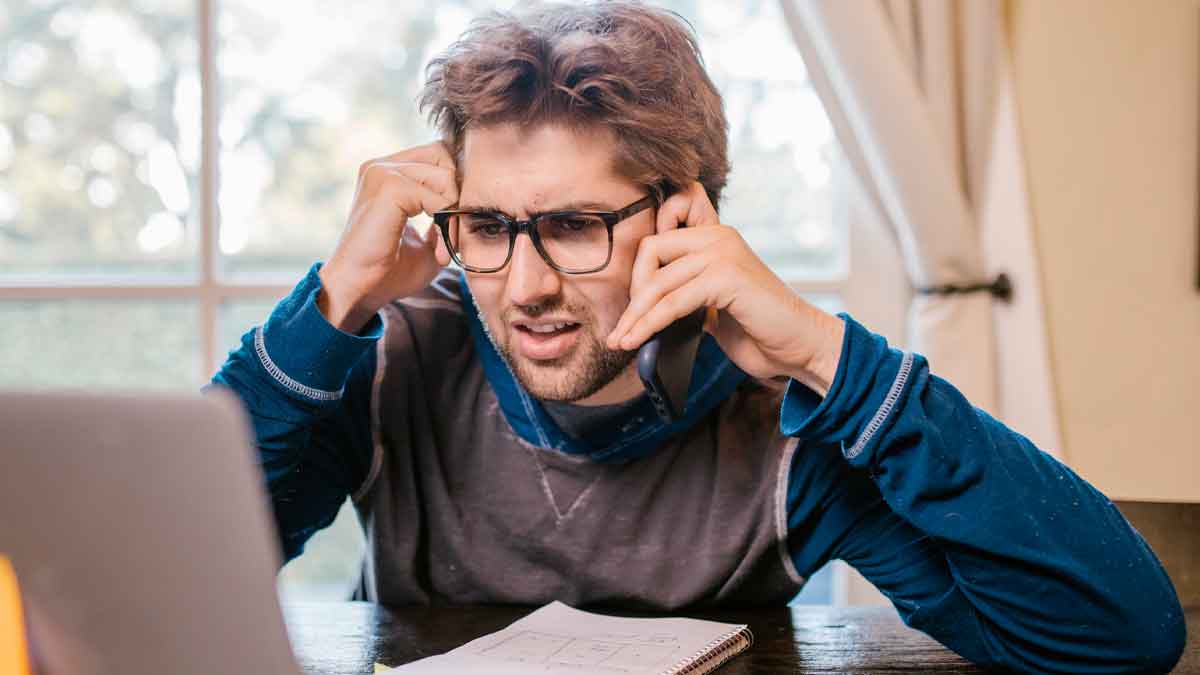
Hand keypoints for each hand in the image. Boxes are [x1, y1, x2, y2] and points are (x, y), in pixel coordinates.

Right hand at [318, 142, 457, 332]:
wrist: (360, 291)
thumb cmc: (389, 271)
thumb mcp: (428, 240)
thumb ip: (446, 215)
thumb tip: (468, 200)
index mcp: (388, 172)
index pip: (439, 154)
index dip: (455, 185)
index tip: (453, 224)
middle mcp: (382, 165)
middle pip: (445, 155)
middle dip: (458, 194)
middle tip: (452, 234)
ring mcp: (382, 172)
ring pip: (445, 176)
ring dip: (453, 214)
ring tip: (444, 247)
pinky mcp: (388, 187)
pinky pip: (437, 196)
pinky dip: (444, 223)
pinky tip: (436, 248)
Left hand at [606, 182, 844, 394]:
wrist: (802, 347)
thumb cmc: (760, 331)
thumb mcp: (714, 306)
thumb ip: (686, 294)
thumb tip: (641, 309)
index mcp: (716, 237)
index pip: (660, 233)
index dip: (639, 268)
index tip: (632, 305)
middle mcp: (719, 236)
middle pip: (650, 251)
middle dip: (632, 294)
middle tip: (623, 328)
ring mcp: (723, 253)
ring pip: (657, 280)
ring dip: (634, 316)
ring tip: (621, 341)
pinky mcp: (726, 276)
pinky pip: (672, 301)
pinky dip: (650, 323)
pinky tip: (637, 341)